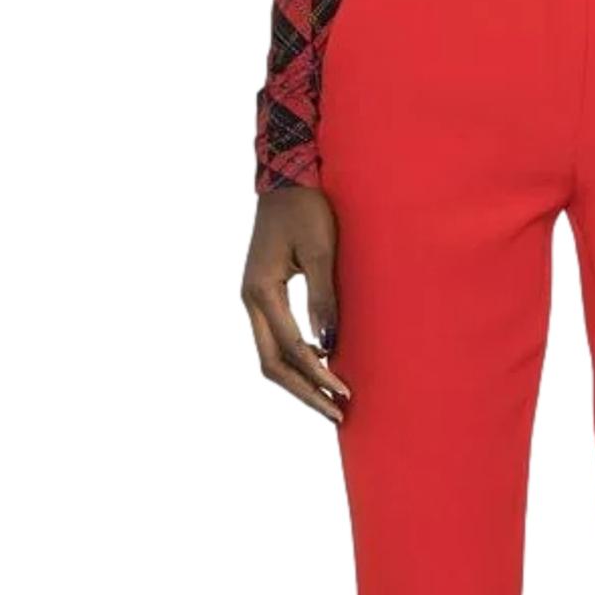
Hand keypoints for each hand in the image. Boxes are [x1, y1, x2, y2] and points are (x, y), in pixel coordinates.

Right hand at [241, 185, 350, 423]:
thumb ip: (324, 298)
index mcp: (261, 291)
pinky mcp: (262, 294)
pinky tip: (321, 363)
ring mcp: (253, 298)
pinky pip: (274, 338)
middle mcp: (250, 300)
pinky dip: (296, 359)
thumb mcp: (320, 251)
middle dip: (304, 392)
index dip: (318, 376)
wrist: (286, 179)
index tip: (344, 394)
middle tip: (336, 414)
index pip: (291, 349)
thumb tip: (329, 345)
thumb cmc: (307, 209)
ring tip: (331, 398)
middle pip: (271, 364)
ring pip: (270, 354)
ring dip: (299, 379)